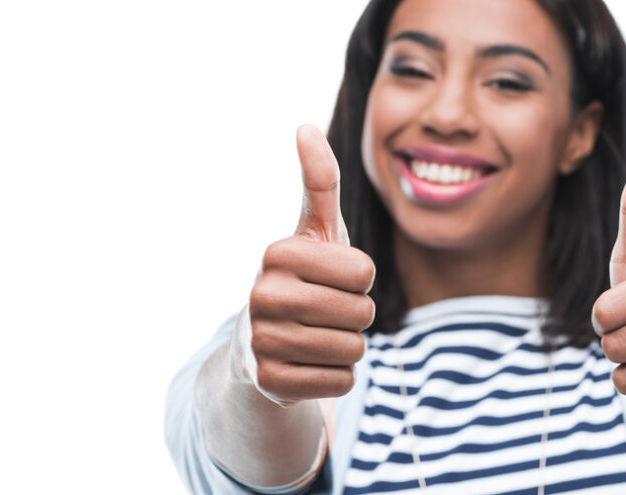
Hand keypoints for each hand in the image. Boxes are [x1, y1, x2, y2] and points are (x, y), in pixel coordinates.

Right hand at [244, 124, 375, 406]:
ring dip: (348, 346)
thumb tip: (304, 126)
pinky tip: (308, 364)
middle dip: (357, 315)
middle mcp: (261, 296)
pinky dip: (336, 376)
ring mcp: (262, 343)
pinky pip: (341, 382)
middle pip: (362, 313)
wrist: (261, 345)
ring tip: (317, 336)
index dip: (359, 279)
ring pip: (353, 350)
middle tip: (325, 311)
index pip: (364, 272)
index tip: (330, 278)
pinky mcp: (271, 384)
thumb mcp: (316, 231)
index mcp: (277, 253)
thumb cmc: (302, 279)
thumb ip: (319, 181)